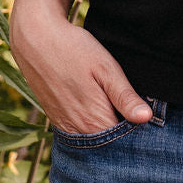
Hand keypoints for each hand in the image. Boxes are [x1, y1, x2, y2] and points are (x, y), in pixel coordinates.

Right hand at [9, 6, 151, 135]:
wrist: (35, 39)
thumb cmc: (73, 49)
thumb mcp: (105, 68)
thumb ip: (125, 96)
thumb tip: (146, 119)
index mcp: (94, 121)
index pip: (127, 141)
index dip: (140, 129)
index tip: (147, 114)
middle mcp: (78, 132)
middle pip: (111, 143)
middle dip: (125, 131)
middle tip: (133, 106)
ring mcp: (66, 127)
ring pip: (96, 138)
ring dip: (109, 128)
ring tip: (115, 103)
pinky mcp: (57, 120)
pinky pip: (82, 131)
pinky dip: (93, 124)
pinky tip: (99, 105)